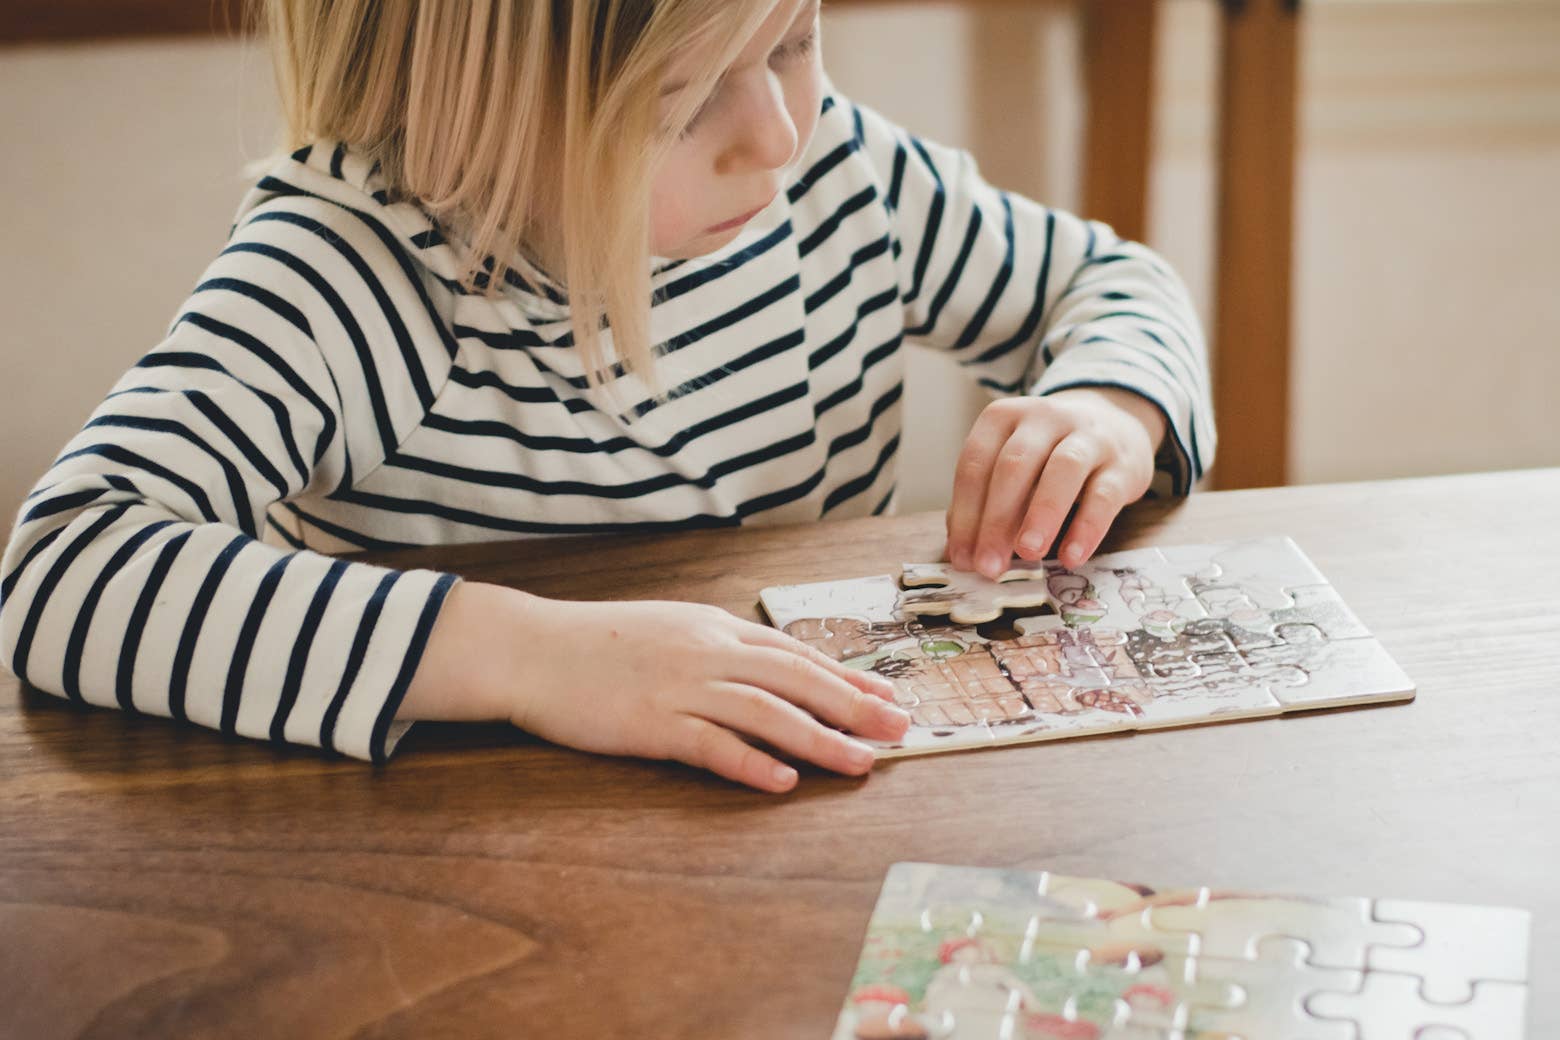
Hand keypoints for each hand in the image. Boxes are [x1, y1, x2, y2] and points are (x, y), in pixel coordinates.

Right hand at [403, 583, 910, 792]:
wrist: (532, 648)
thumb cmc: (598, 643)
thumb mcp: (670, 629)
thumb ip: (719, 646)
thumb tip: (767, 667)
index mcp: (715, 628)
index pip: (796, 654)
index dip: (847, 677)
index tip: (888, 697)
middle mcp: (708, 652)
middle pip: (797, 679)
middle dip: (854, 706)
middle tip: (899, 730)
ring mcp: (681, 686)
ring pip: (767, 712)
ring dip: (820, 738)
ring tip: (860, 762)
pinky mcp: (651, 722)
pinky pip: (710, 743)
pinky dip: (750, 761)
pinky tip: (783, 780)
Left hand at [944, 387, 1164, 578]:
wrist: (1115, 426)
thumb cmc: (1048, 456)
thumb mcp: (1013, 467)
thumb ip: (987, 502)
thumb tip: (965, 552)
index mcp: (1005, 417)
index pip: (976, 463)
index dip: (966, 513)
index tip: (961, 557)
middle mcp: (1045, 418)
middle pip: (1014, 466)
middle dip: (997, 520)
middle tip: (988, 565)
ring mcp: (1088, 436)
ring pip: (1063, 470)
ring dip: (1041, 515)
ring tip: (1027, 554)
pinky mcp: (1122, 464)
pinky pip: (1104, 495)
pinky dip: (1087, 528)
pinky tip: (1071, 556)